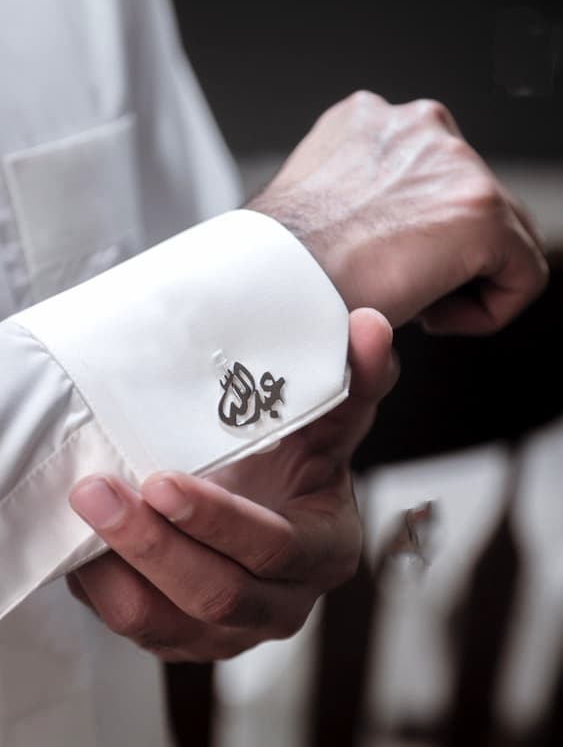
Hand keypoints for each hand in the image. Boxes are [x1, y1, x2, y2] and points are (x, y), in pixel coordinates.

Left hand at [68, 308, 397, 660]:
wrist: (265, 498)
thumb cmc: (295, 458)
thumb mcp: (325, 421)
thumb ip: (352, 378)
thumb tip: (369, 326)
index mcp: (325, 550)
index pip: (275, 548)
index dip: (220, 522)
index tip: (162, 482)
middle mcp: (281, 603)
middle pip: (217, 594)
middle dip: (152, 545)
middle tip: (97, 491)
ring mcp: (231, 631)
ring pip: (167, 623)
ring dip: (116, 570)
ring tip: (81, 512)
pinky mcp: (185, 636)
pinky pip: (138, 629)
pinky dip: (102, 590)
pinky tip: (79, 541)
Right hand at [248, 91, 547, 333]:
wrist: (267, 289)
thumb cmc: (277, 268)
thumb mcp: (311, 211)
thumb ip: (352, 202)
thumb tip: (376, 232)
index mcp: (371, 122)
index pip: (432, 184)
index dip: (414, 243)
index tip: (381, 272)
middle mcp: (417, 126)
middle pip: (472, 206)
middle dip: (442, 259)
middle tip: (392, 292)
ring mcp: (452, 162)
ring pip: (502, 239)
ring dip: (459, 281)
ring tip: (407, 301)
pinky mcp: (478, 210)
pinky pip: (523, 273)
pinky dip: (487, 310)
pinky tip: (430, 316)